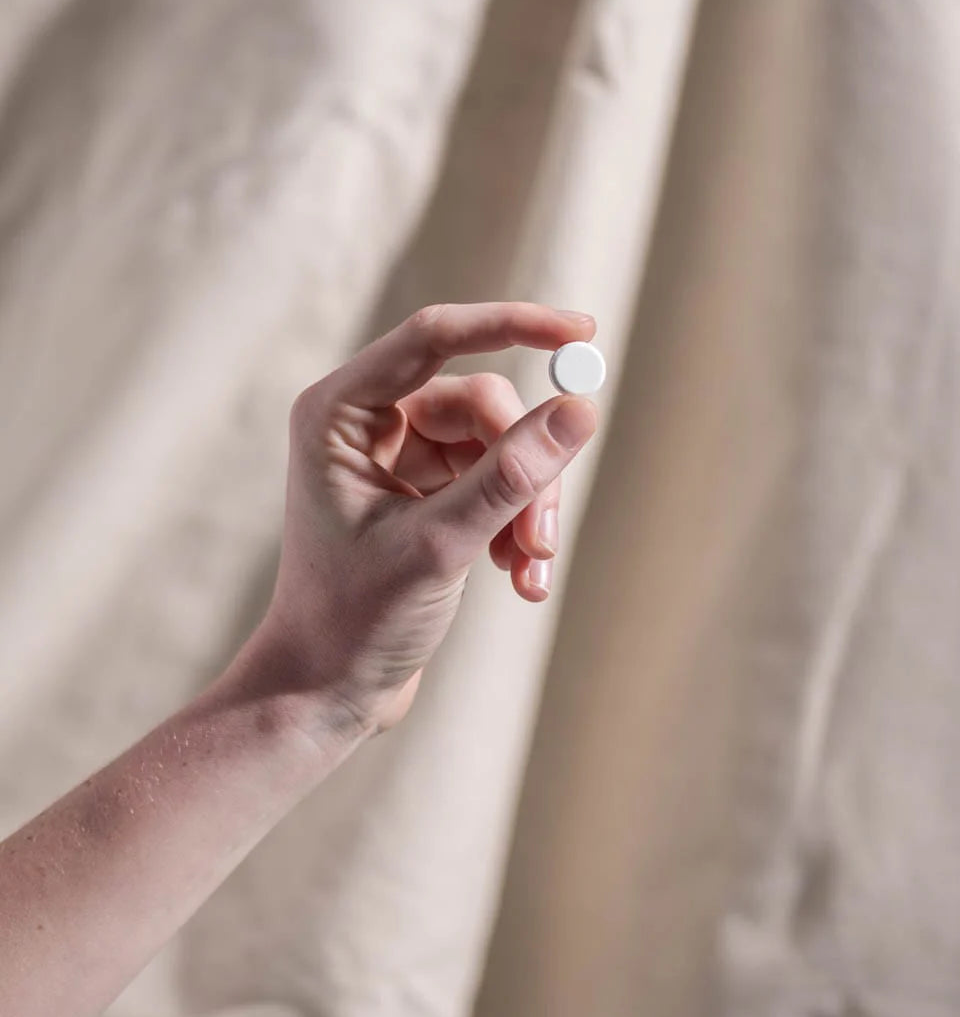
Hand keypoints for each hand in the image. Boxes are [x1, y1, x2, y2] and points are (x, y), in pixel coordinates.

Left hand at [251, 302, 598, 740]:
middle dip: (524, 467)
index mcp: (338, 413)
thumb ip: (508, 477)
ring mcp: (399, 458)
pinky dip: (516, 523)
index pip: (434, 336)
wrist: (326, 691)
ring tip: (532, 569)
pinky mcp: (427, 492)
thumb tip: (580, 409)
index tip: (583, 331)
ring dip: (527, 505)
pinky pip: (495, 481)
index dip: (512, 325)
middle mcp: (366, 423)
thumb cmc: (353, 620)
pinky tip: (521, 578)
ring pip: (498, 445)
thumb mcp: (438, 546)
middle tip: (542, 537)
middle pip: (481, 403)